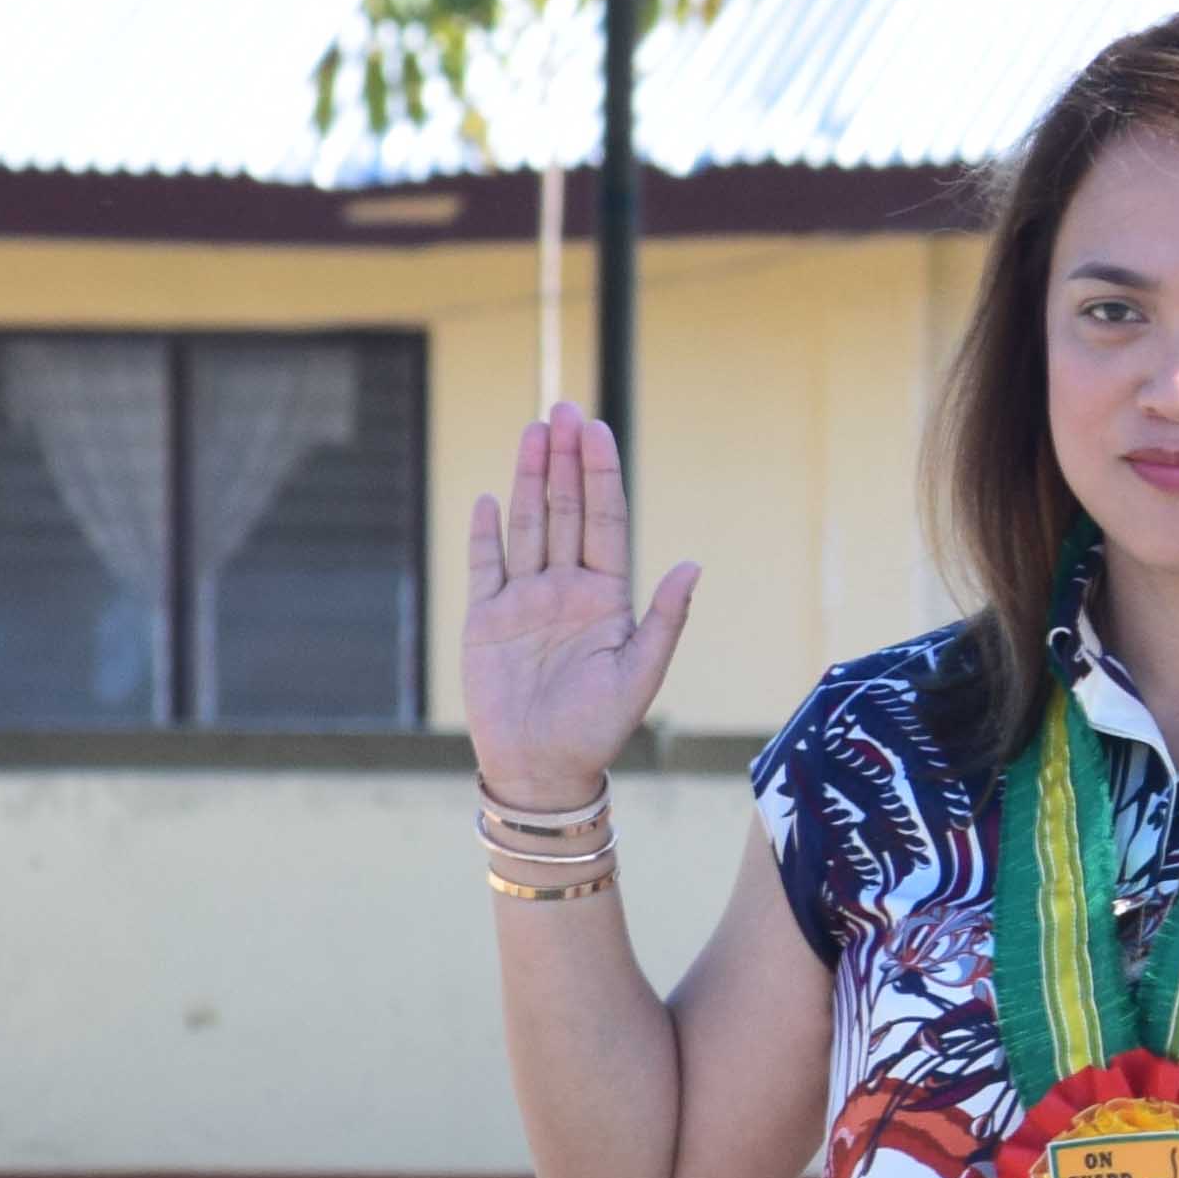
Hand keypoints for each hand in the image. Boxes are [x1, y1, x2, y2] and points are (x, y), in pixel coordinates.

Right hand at [460, 403, 697, 802]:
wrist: (542, 768)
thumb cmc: (597, 728)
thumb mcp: (641, 674)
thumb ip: (665, 619)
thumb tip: (693, 565)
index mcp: (607, 597)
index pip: (605, 521)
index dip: (601, 474)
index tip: (596, 429)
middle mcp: (566, 590)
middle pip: (566, 511)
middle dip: (565, 460)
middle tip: (563, 409)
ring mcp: (524, 601)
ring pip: (528, 526)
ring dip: (530, 480)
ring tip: (533, 431)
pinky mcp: (485, 619)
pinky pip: (485, 566)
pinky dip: (486, 533)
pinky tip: (491, 499)